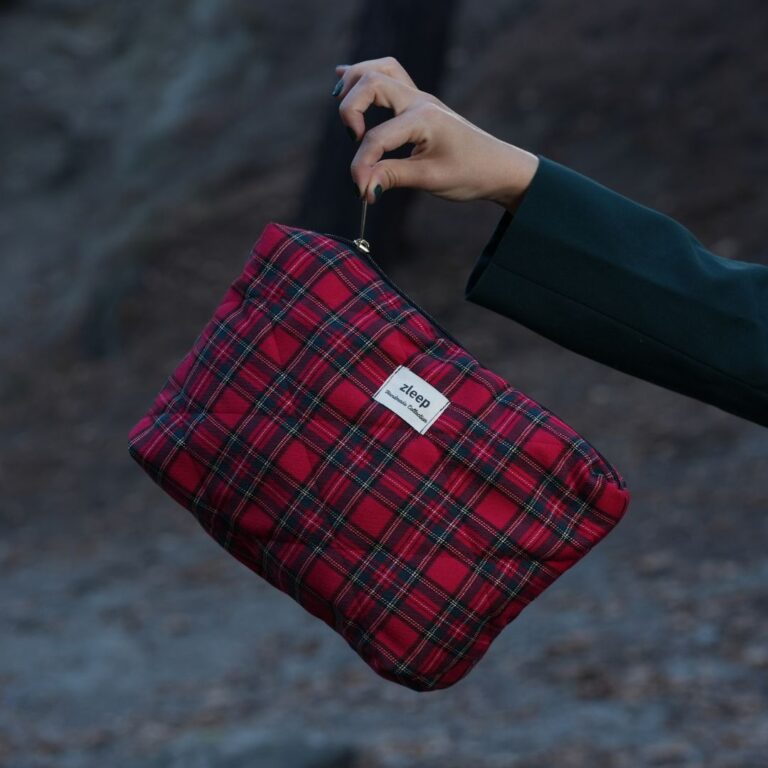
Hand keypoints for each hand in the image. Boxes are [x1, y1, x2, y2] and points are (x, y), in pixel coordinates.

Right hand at [332, 56, 538, 211]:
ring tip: (346, 115)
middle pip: (370, 82)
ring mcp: (419, 98)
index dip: (361, 167)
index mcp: (423, 118)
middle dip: (350, 111)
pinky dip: (364, 77)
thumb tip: (363, 186)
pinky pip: (388, 76)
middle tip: (354, 143)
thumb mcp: (430, 179)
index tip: (362, 192)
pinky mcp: (419, 105)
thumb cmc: (471, 173)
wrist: (500, 168)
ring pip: (379, 70)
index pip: (377, 137)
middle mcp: (419, 101)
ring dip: (355, 85)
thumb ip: (392, 177)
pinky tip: (343, 77)